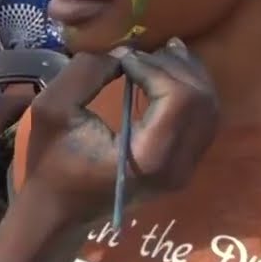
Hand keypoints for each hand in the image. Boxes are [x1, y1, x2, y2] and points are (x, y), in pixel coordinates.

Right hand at [24, 39, 217, 223]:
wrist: (59, 209)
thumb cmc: (51, 161)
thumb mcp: (52, 107)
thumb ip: (87, 71)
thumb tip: (126, 52)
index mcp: (148, 157)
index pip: (179, 98)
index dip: (155, 67)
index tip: (123, 59)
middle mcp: (177, 167)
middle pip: (200, 100)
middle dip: (173, 66)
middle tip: (141, 52)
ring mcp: (184, 169)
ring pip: (209, 109)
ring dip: (187, 75)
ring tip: (161, 52)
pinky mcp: (182, 166)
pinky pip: (202, 121)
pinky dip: (190, 91)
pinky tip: (169, 73)